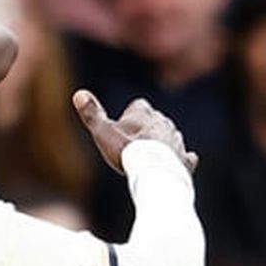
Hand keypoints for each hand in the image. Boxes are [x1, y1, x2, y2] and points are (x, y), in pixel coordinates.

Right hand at [72, 91, 196, 173]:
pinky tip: (181, 161)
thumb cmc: (126, 151)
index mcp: (144, 113)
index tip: (121, 126)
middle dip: (146, 129)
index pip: (138, 106)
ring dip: (162, 143)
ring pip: (170, 136)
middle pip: (155, 120)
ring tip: (149, 157)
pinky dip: (183, 158)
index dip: (130, 115)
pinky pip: (186, 156)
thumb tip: (78, 93)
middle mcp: (164, 122)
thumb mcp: (102, 132)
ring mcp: (176, 141)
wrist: (153, 172)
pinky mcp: (184, 159)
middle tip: (132, 145)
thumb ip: (91, 114)